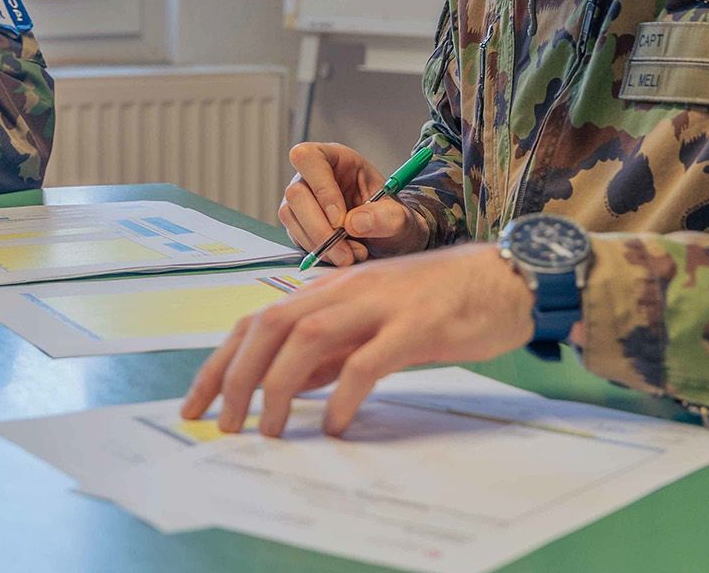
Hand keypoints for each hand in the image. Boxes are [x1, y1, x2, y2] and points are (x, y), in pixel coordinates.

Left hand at [180, 243, 533, 436]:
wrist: (508, 277)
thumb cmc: (440, 302)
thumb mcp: (373, 322)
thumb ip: (331, 350)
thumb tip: (288, 384)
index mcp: (330, 288)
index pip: (258, 320)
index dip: (222, 361)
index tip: (199, 402)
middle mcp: (346, 289)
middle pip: (271, 326)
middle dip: (236, 377)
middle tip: (224, 424)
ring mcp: (380, 304)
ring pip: (308, 339)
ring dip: (278, 387)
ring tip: (268, 430)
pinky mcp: (418, 325)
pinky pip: (369, 360)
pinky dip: (343, 394)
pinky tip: (334, 425)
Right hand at [278, 142, 428, 266]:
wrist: (387, 240)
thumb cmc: (390, 218)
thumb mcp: (399, 217)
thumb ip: (385, 217)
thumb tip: (353, 223)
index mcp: (336, 159)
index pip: (310, 158)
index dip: (322, 189)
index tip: (340, 220)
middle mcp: (312, 176)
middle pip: (295, 193)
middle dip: (320, 228)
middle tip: (346, 251)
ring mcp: (301, 200)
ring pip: (290, 217)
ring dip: (319, 244)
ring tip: (351, 255)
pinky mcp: (297, 222)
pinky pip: (296, 236)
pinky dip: (318, 251)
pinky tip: (342, 255)